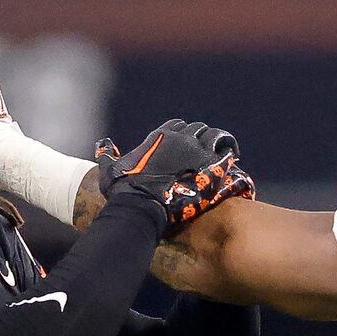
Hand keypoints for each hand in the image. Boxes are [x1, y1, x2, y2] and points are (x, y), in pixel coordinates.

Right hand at [96, 120, 254, 230]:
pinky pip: (226, 155)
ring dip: (220, 143)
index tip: (187, 146)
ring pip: (215, 137)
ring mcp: (196, 152)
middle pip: (198, 130)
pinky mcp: (209, 168)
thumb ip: (106, 155)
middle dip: (203, 139)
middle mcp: (179, 139)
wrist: (140, 208)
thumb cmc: (124, 194)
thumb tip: (104, 143)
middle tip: (208, 153)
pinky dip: (230, 158)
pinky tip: (232, 165)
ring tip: (226, 154)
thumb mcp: (109, 171)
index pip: (177, 126)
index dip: (184, 135)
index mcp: (159, 137)